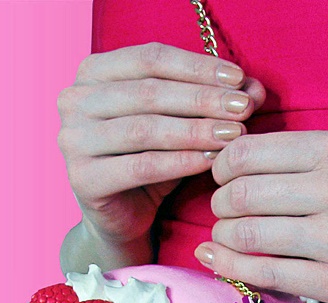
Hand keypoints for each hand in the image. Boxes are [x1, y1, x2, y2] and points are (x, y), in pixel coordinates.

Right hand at [58, 42, 266, 249]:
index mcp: (93, 73)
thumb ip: (215, 104)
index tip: (239, 78)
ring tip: (234, 134)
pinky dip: (180, 162)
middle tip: (244, 107)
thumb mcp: (185, 127)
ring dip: (195, 130)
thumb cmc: (154, 163)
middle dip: (203, 99)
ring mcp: (72, 139)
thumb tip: (255, 88)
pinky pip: (141, 166)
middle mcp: (74, 100)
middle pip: (149, 92)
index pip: (150, 58)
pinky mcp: (83, 178)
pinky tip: (212, 160)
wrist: (124, 219)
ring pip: (145, 128)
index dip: (197, 67)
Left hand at [195, 131, 327, 302]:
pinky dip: (233, 266)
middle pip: (241, 194)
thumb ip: (299, 159)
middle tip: (223, 213)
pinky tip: (220, 259)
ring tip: (228, 238)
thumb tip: (228, 168)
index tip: (222, 180)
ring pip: (249, 234)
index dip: (221, 168)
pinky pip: (267, 273)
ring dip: (224, 237)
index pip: (247, 153)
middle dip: (219, 205)